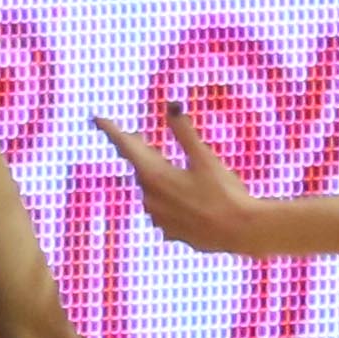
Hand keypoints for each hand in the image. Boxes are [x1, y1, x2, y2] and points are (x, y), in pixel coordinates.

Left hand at [92, 102, 263, 252]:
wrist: (242, 232)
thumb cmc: (225, 192)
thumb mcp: (205, 158)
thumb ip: (185, 133)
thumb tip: (171, 105)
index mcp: (155, 177)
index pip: (126, 147)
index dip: (112, 131)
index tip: (97, 119)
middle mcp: (150, 199)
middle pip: (139, 168)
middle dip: (137, 151)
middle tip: (132, 136)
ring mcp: (159, 218)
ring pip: (150, 190)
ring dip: (153, 175)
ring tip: (156, 162)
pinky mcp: (170, 232)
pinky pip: (162, 209)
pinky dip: (167, 197)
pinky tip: (180, 196)